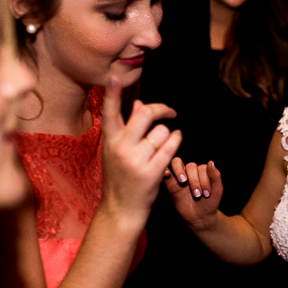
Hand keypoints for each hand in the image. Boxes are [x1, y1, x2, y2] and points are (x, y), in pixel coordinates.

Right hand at [100, 79, 181, 229]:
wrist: (121, 210)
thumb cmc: (120, 177)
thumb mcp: (116, 151)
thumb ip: (127, 127)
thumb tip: (138, 103)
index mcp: (110, 140)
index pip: (110, 112)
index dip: (112, 93)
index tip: (114, 77)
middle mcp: (121, 148)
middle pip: (146, 114)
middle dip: (162, 109)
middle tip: (170, 112)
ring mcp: (136, 160)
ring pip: (162, 131)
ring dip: (169, 133)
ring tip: (165, 143)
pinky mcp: (152, 172)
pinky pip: (172, 146)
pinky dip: (177, 140)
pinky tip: (177, 140)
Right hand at [166, 158, 222, 230]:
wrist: (200, 216)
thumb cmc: (209, 202)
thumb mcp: (217, 190)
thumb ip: (215, 175)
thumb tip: (211, 162)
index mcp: (203, 171)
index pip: (202, 168)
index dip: (205, 180)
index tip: (207, 194)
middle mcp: (191, 172)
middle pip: (190, 166)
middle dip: (195, 181)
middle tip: (197, 195)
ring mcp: (180, 176)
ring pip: (177, 164)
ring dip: (180, 171)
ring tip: (183, 182)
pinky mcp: (170, 184)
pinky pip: (166, 173)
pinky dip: (165, 171)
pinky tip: (167, 173)